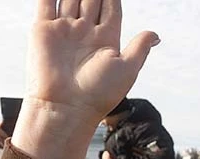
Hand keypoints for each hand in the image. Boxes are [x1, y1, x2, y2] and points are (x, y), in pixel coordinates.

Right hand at [12, 0, 159, 158]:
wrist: (64, 107)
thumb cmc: (97, 94)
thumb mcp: (126, 69)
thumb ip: (139, 47)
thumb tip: (156, 34)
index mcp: (106, 39)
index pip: (111, 5)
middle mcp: (84, 32)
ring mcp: (64, 29)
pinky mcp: (43, 30)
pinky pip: (46, 1)